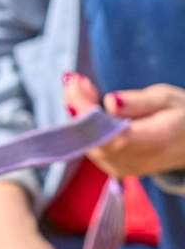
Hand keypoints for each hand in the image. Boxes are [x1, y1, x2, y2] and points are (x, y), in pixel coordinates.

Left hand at [64, 73, 184, 176]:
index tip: (76, 84)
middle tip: (75, 80)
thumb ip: (139, 102)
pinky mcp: (114, 167)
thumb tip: (111, 102)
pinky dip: (83, 123)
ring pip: (86, 142)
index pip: (111, 135)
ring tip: (82, 86)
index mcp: (155, 142)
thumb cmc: (182, 115)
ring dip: (78, 113)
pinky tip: (87, 103)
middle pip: (93, 139)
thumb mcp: (167, 99)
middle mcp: (135, 161)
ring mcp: (122, 168)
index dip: (87, 112)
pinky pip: (90, 145)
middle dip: (77, 107)